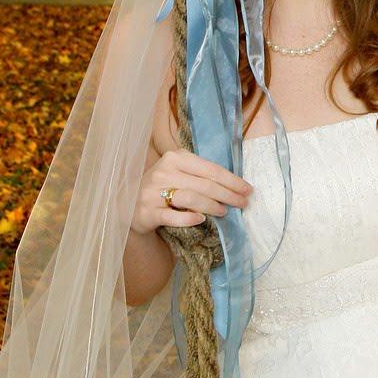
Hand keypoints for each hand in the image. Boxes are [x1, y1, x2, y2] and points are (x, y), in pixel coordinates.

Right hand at [132, 149, 252, 235]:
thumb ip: (201, 174)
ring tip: (225, 211)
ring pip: (191, 198)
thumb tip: (236, 184)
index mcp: (175, 158)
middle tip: (243, 203)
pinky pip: (173, 216)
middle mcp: (163, 172)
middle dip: (228, 195)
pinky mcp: (148, 212)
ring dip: (212, 205)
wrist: (130, 204)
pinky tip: (201, 220)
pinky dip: (189, 218)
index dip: (232, 180)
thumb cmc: (163, 187)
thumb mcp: (179, 173)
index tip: (247, 189)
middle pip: (204, 184)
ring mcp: (153, 192)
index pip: (210, 169)